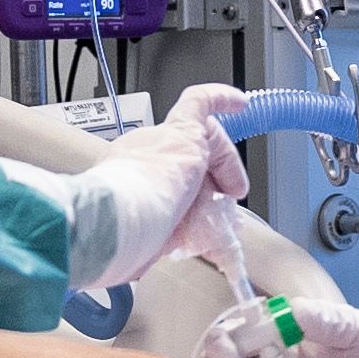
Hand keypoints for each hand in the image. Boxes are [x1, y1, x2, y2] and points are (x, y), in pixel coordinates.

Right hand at [53, 90, 251, 292]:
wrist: (119, 220)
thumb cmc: (122, 236)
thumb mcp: (141, 241)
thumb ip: (155, 239)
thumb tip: (160, 258)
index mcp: (122, 176)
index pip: (157, 172)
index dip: (177, 188)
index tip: (188, 204)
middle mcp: (138, 152)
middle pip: (181, 157)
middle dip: (205, 182)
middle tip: (222, 205)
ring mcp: (159, 140)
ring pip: (200, 140)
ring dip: (224, 165)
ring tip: (234, 191)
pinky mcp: (182, 132)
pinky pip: (201, 103)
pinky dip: (221, 99)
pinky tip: (239, 102)